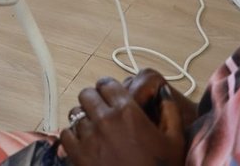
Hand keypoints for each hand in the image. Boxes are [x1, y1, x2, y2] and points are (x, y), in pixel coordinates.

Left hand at [59, 73, 189, 165]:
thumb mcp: (174, 140)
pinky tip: (84, 144)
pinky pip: (65, 134)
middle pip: (87, 95)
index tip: (110, 96)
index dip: (108, 89)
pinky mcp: (77, 155)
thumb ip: (170, 111)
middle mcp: (105, 120)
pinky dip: (73, 136)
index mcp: (128, 112)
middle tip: (100, 112)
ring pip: (75, 114)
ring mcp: (89, 137)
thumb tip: (162, 91)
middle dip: (93, 100)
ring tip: (93, 129)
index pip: (106, 84)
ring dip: (83, 119)